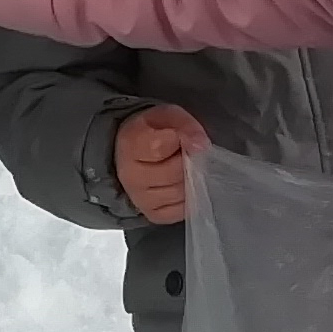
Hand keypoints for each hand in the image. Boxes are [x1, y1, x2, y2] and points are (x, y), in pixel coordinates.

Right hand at [109, 103, 206, 226]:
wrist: (132, 154)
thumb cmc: (153, 131)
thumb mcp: (167, 116)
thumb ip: (184, 125)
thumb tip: (201, 145)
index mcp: (130, 145)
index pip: (160, 147)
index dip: (179, 139)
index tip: (180, 135)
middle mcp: (131, 177)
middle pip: (175, 172)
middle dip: (188, 160)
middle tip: (184, 152)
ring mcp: (141, 199)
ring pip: (182, 192)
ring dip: (190, 178)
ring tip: (183, 167)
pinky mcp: (155, 215)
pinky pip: (183, 209)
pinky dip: (189, 196)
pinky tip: (182, 182)